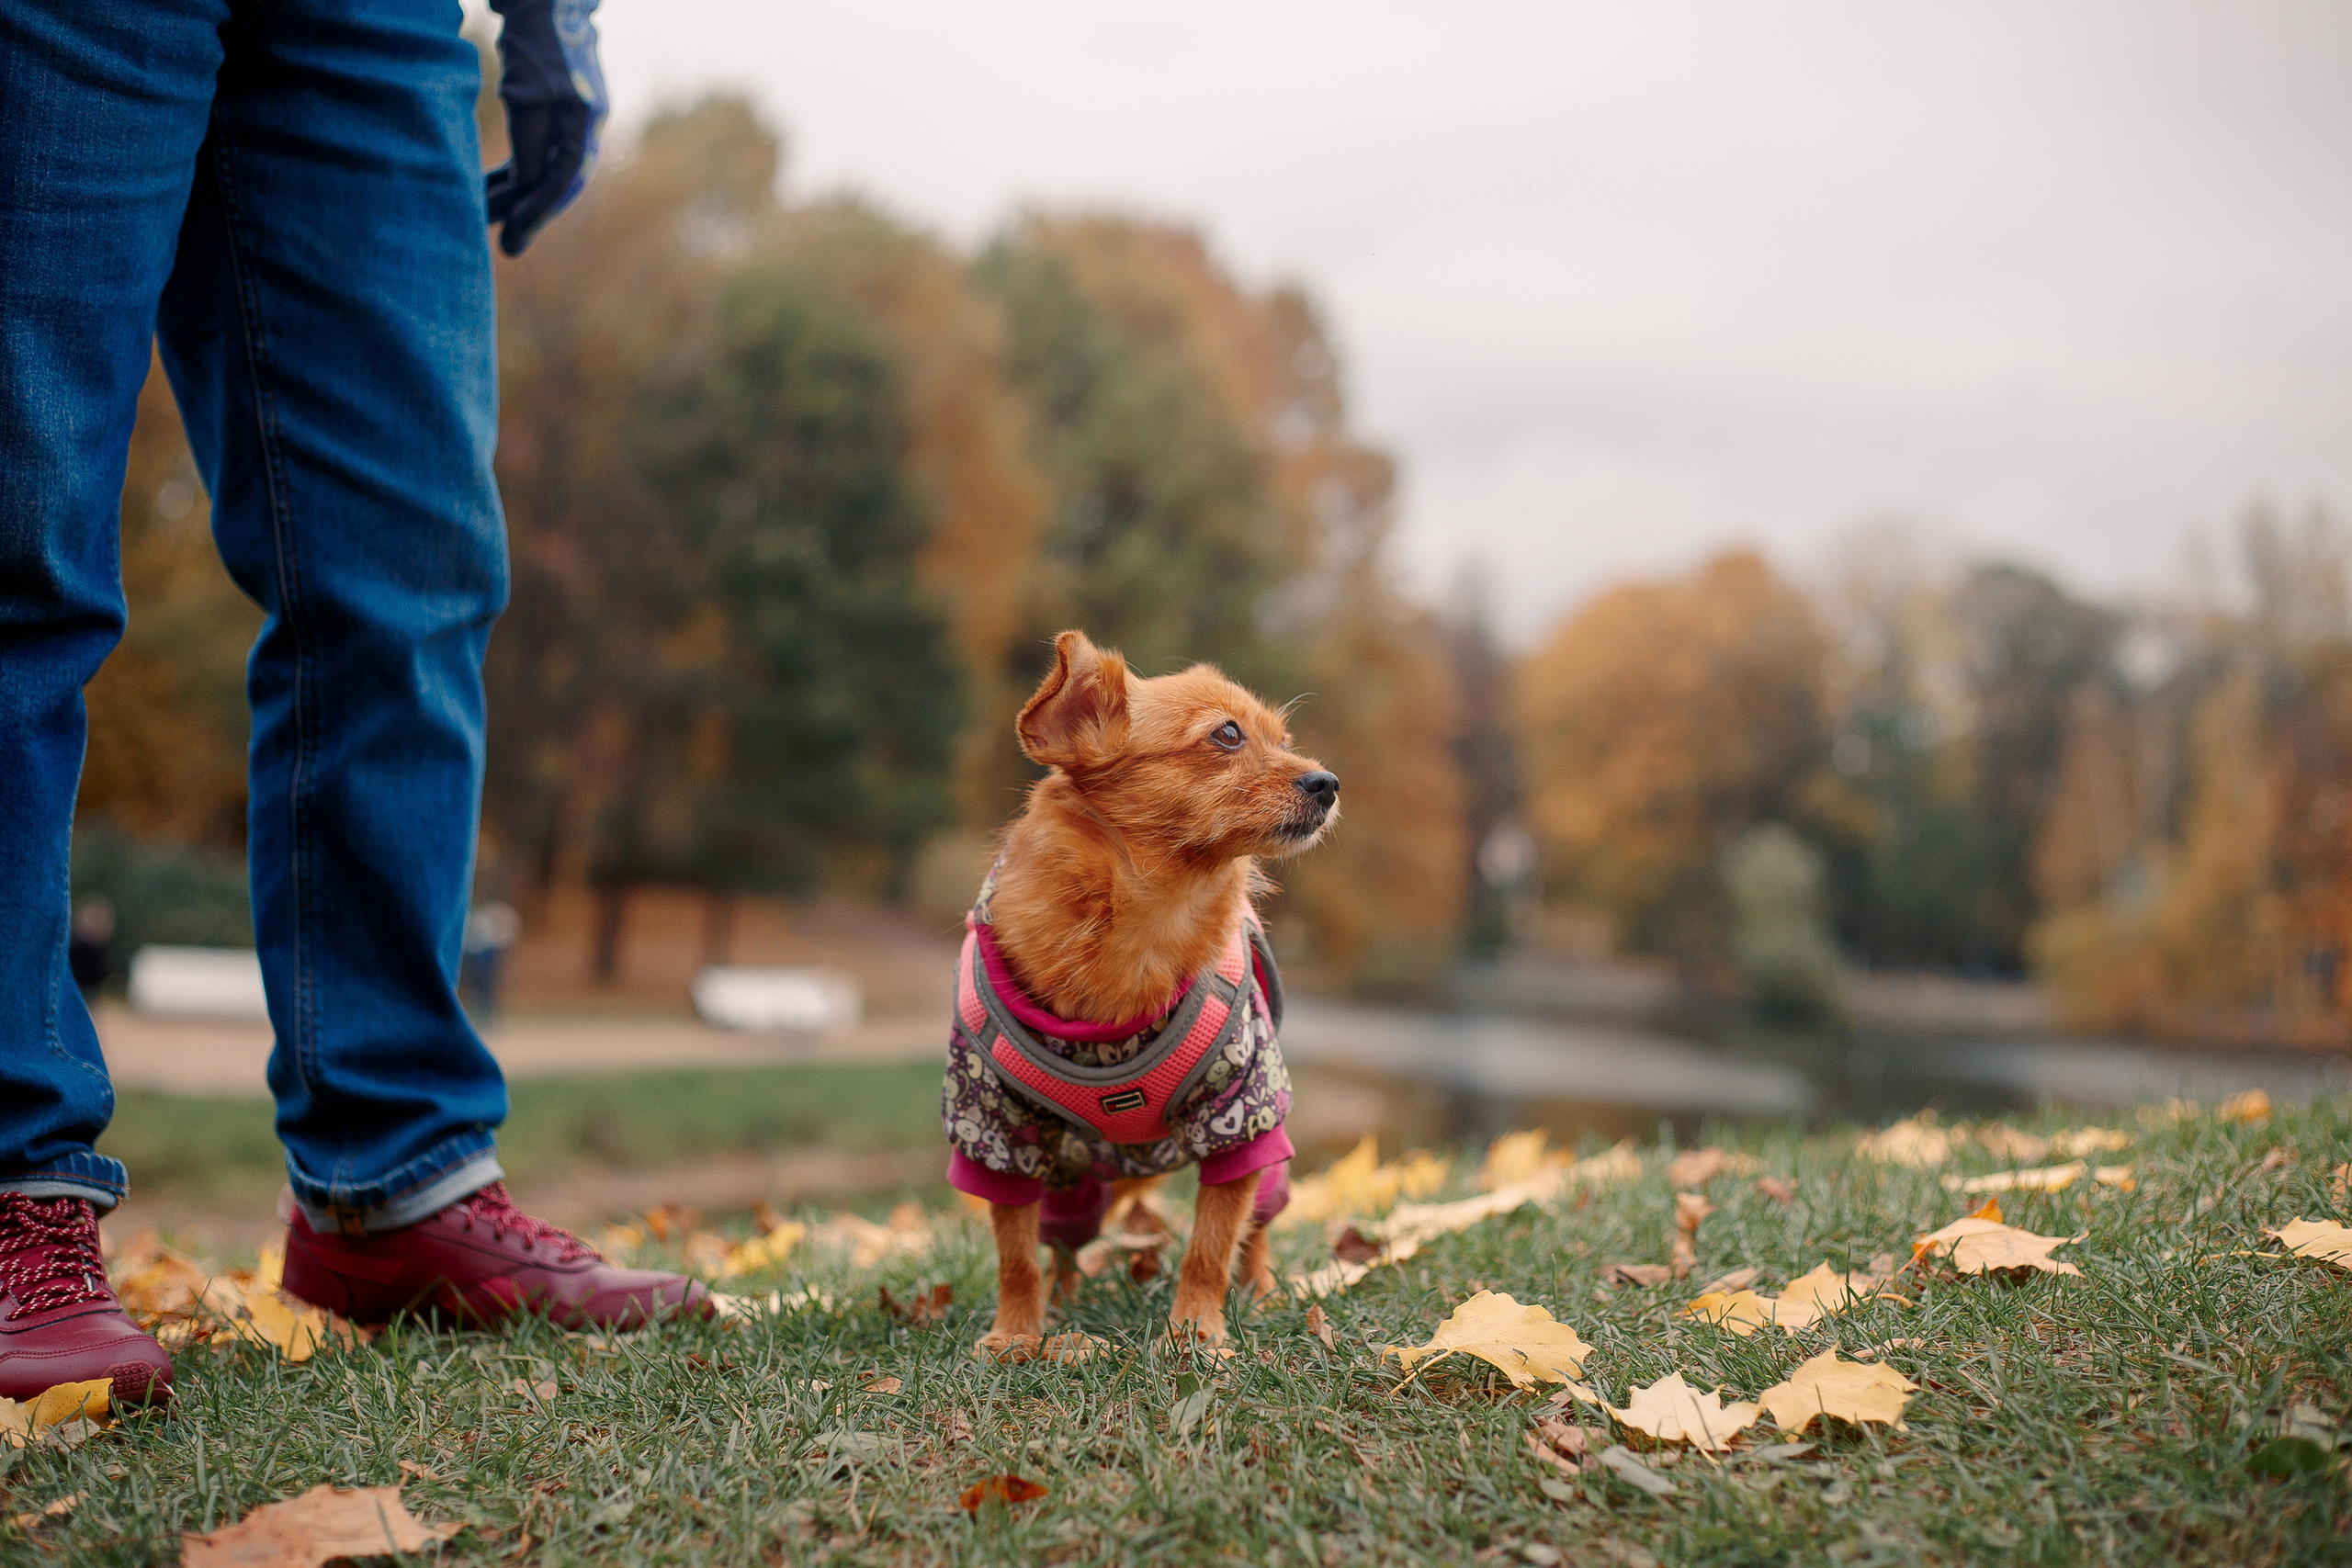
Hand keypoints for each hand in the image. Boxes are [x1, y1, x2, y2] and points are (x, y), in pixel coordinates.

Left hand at [483, 0, 606, 256]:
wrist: (550, 0)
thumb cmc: (536, 39)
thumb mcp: (527, 92)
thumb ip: (529, 141)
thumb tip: (526, 186)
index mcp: (585, 122)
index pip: (564, 179)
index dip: (538, 211)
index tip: (514, 237)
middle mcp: (585, 125)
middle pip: (557, 181)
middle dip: (529, 212)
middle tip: (505, 247)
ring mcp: (573, 119)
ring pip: (545, 168)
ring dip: (518, 194)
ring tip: (487, 218)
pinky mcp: (555, 111)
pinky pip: (538, 151)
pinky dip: (517, 171)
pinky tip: (495, 187)